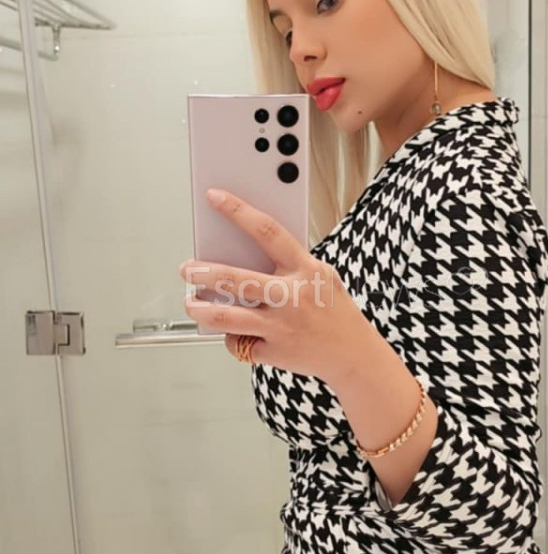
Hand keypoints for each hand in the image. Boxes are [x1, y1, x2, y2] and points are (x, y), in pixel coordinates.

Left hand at [179, 188, 369, 381]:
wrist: (355, 356)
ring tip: (190, 302)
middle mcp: (291, 297)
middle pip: (235, 279)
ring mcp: (280, 327)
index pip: (267, 231)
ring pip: (225, 316)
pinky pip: (239, 342)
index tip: (215, 197)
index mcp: (305, 270)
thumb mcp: (322, 277)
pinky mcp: (272, 352)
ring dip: (199, 309)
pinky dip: (232, 337)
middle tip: (187, 268)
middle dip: (202, 273)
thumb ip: (289, 265)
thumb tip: (245, 252)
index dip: (238, 211)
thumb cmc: (335, 312)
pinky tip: (233, 332)